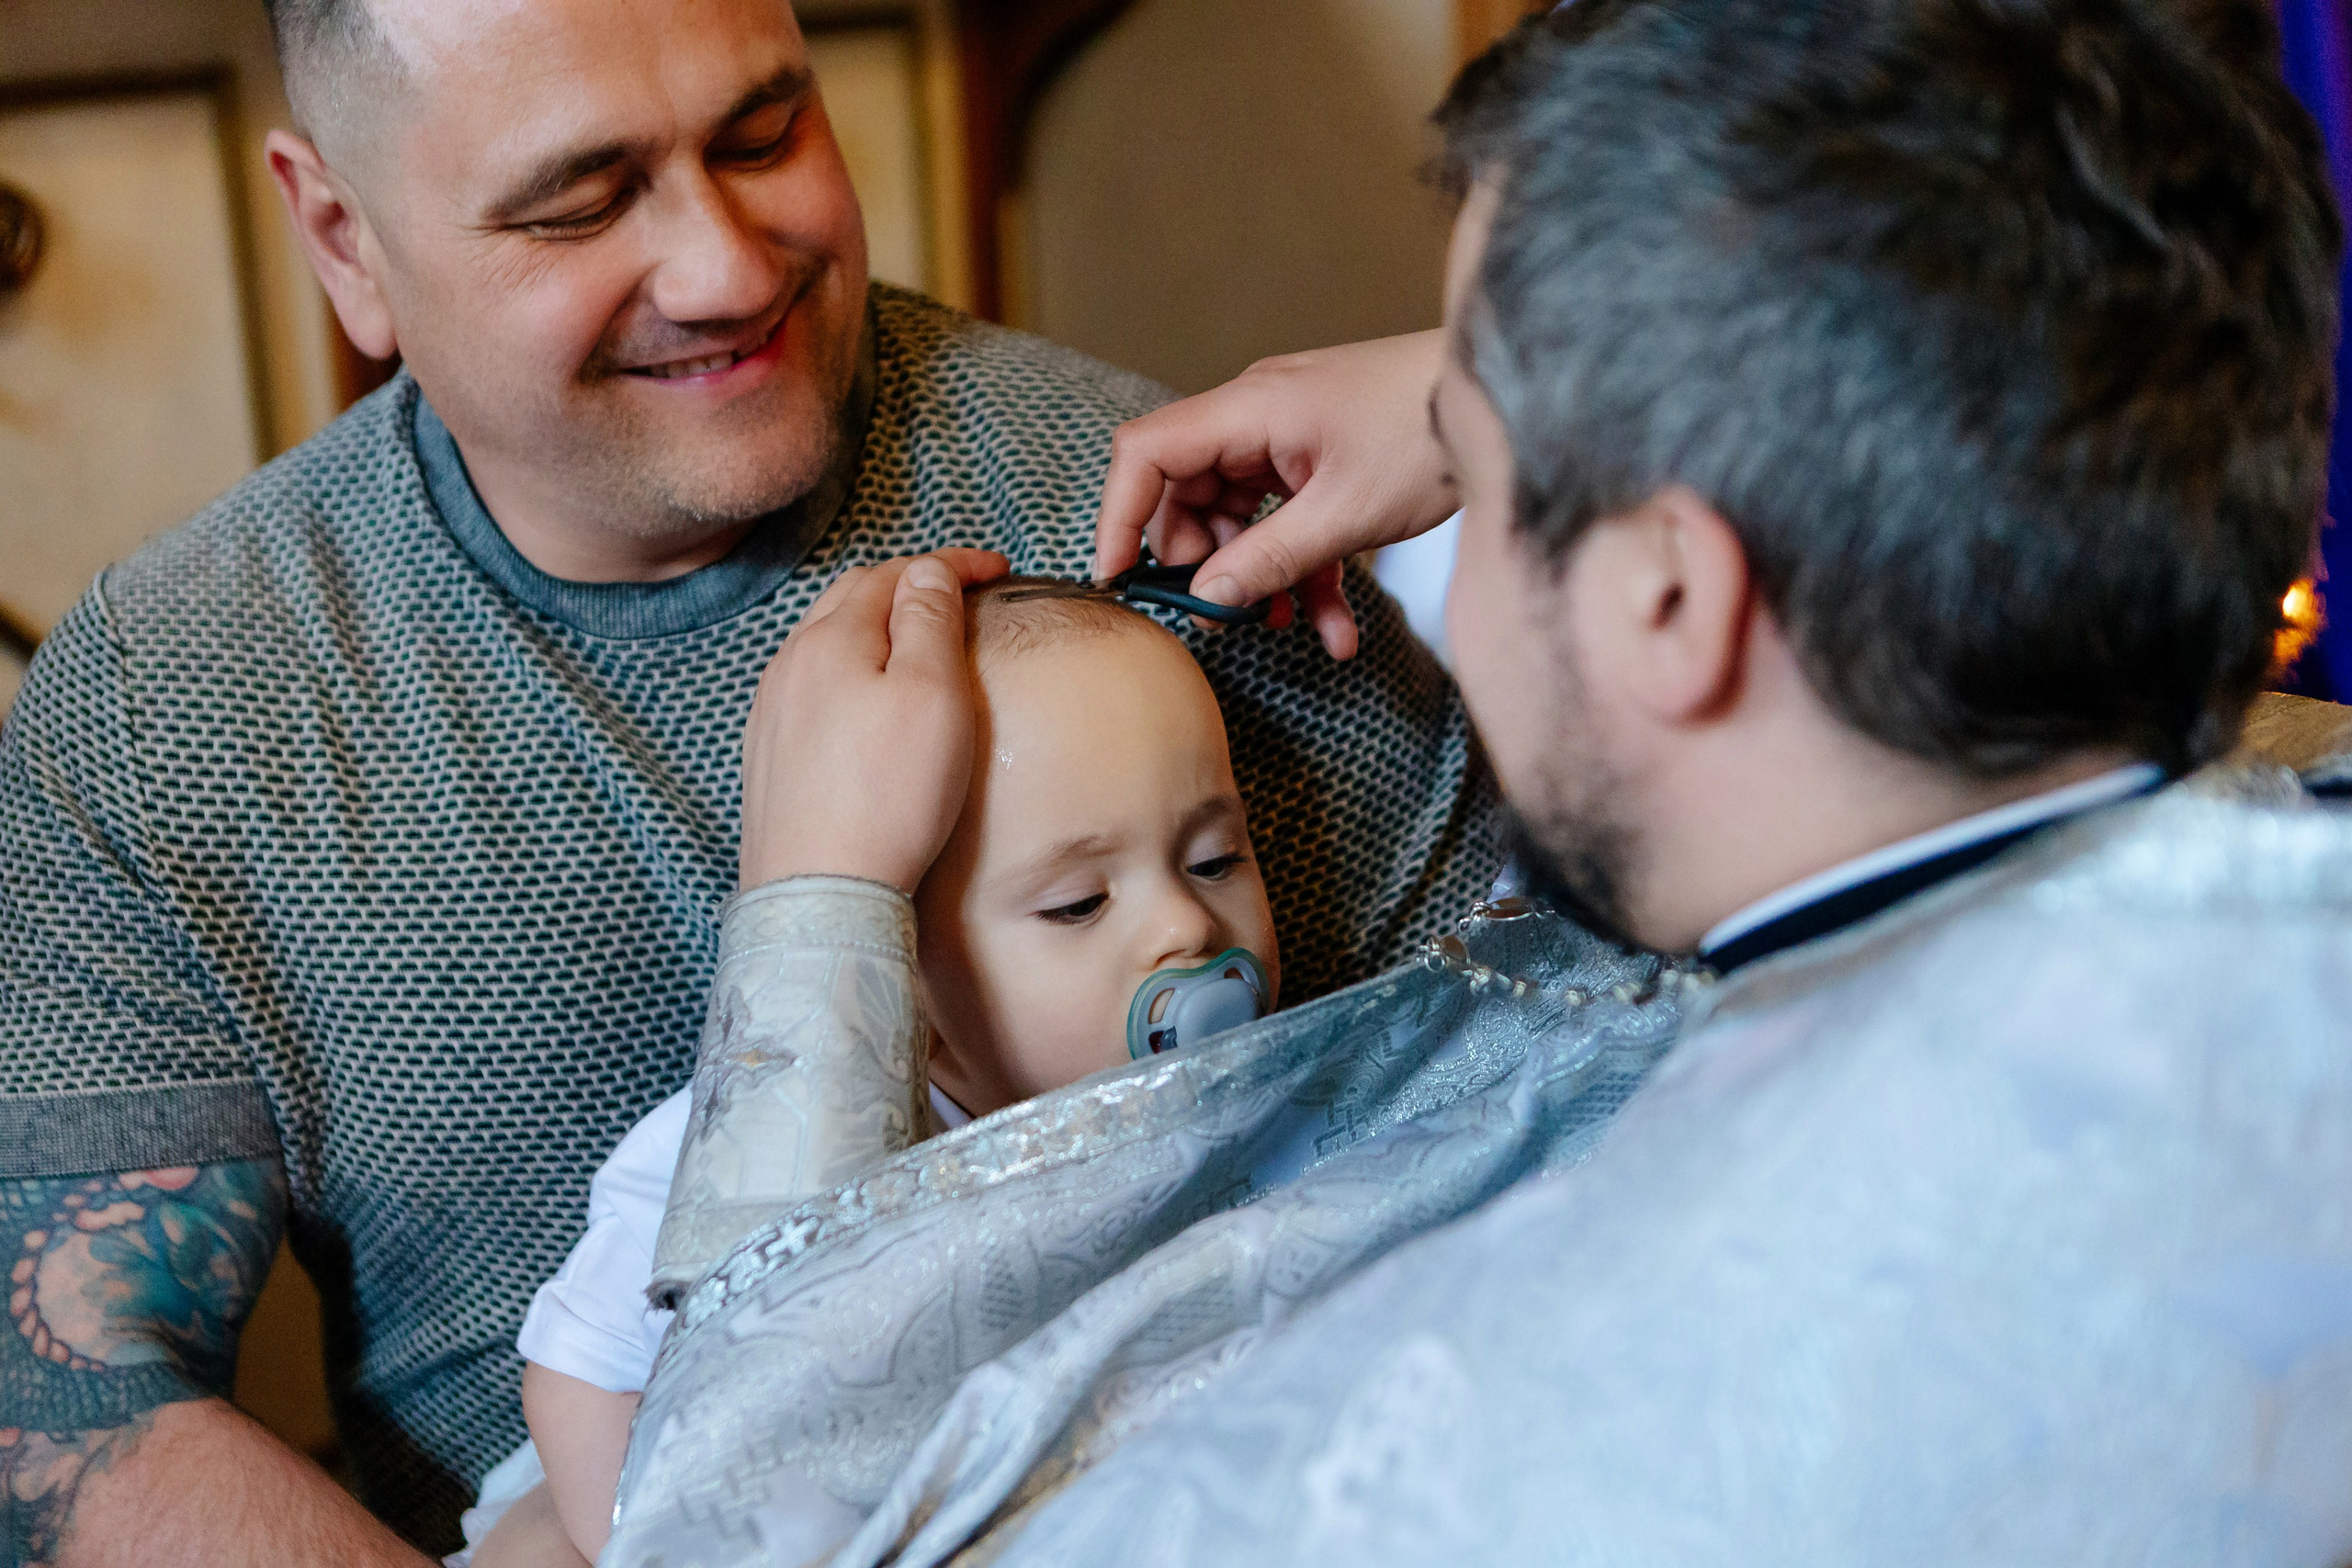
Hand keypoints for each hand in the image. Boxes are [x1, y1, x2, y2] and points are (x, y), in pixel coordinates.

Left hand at [739, 550, 1008, 892]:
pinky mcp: (769, 757)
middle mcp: (789, 665)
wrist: (821, 894)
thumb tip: (927, 573)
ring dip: (872, 625)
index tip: (997, 570)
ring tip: (915, 638)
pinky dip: (848, 669)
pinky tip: (866, 697)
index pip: (894, 573)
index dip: (949, 565)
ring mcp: (772, 712)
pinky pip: (810, 687)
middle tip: (958, 594)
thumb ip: (930, 622)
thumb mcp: (932, 696)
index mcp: (831, 639)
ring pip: (824, 642)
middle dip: (906, 584)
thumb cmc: (888, 796)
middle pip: (850, 598)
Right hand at [1092, 331, 1459, 658]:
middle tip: (1224, 613)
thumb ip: (1271, 559)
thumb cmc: (1431, 434)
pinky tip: (1335, 628)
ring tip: (1287, 626)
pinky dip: (1302, 568)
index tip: (1119, 576)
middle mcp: (1258, 414)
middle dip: (1199, 560)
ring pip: (1240, 513)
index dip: (1120, 514)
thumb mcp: (1347, 514)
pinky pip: (1287, 517)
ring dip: (1258, 574)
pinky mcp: (1320, 456)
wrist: (1505, 405)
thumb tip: (1208, 598)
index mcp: (1250, 410)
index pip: (1146, 452)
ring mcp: (1289, 434)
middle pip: (1187, 489)